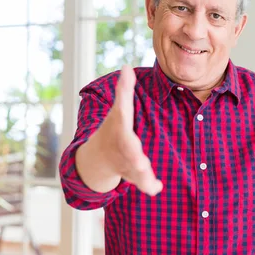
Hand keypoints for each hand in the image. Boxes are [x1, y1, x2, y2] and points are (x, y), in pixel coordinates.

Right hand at [96, 65, 162, 195]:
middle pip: (128, 151)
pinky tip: (157, 188)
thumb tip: (127, 67)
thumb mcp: (118, 109)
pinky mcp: (133, 175)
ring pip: (134, 170)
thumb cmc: (113, 129)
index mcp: (119, 127)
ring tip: (151, 182)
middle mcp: (121, 146)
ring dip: (142, 176)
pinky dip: (149, 186)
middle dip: (134, 157)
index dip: (124, 114)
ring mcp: (125, 162)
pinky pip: (141, 182)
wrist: (97, 157)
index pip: (122, 119)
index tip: (127, 113)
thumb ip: (124, 90)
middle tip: (141, 162)